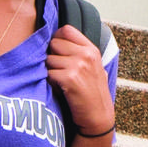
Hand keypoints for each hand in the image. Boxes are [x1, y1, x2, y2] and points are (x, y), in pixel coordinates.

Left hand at [42, 25, 113, 139]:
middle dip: (52, 55)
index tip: (57, 51)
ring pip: (49, 59)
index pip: (66, 30)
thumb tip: (57, 40)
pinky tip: (60, 89)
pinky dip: (50, 81)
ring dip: (50, 70)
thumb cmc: (93, 93)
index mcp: (91, 49)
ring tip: (61, 81)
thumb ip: (80, 52)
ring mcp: (78, 66)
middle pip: (54, 43)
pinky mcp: (70, 79)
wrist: (98, 116)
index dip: (57, 38)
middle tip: (59, 69)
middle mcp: (86, 55)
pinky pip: (48, 73)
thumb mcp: (94, 67)